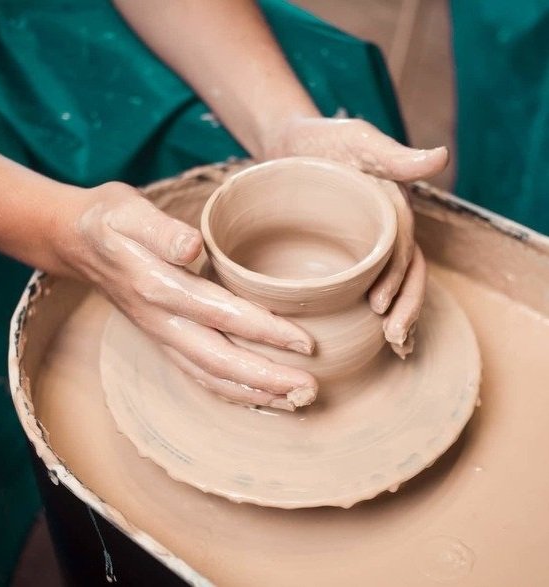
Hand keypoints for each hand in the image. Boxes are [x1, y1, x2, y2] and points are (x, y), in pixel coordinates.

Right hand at [55, 182, 316, 410]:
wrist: (76, 243)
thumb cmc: (110, 222)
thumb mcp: (128, 212)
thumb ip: (159, 230)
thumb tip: (191, 247)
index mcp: (159, 288)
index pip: (222, 314)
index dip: (265, 330)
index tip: (304, 343)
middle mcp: (162, 321)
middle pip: (219, 360)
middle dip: (266, 379)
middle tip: (309, 390)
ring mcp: (162, 336)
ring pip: (209, 376)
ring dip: (252, 394)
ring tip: (293, 402)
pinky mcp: (164, 340)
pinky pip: (198, 374)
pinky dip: (229, 391)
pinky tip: (256, 396)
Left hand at [267, 116, 448, 356]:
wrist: (289, 146)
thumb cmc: (322, 141)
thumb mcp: (356, 141)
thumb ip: (393, 155)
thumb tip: (440, 158)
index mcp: (392, 211)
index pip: (403, 251)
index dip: (398, 280)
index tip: (380, 307)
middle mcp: (384, 232)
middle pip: (406, 275)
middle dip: (407, 308)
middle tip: (397, 340)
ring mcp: (366, 246)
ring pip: (390, 284)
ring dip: (400, 315)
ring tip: (399, 347)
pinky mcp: (346, 255)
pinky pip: (362, 285)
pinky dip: (374, 310)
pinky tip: (373, 336)